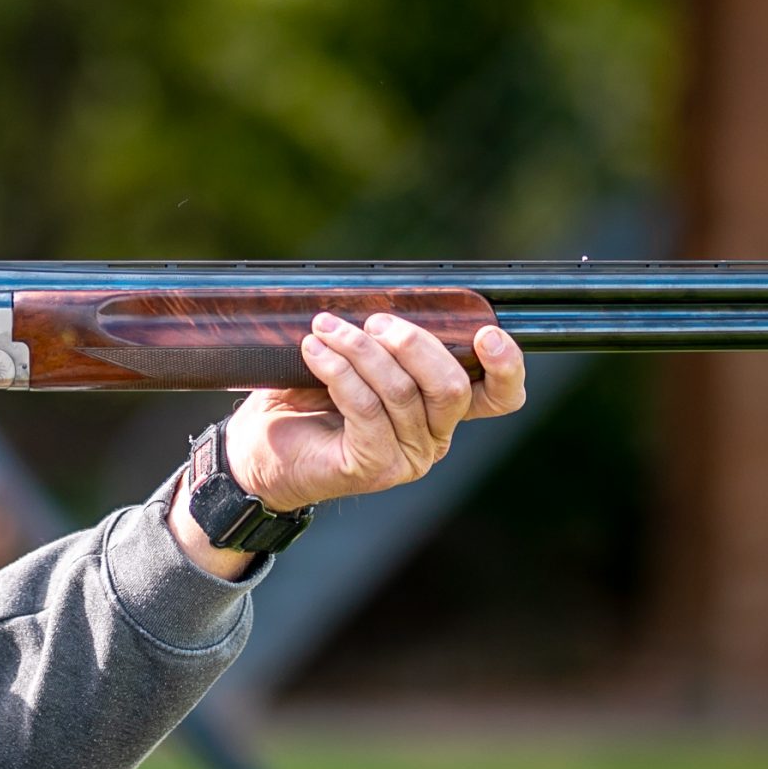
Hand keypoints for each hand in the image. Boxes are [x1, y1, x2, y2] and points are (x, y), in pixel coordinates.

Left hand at [227, 312, 527, 513]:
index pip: (499, 396)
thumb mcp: (356, 360)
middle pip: (449, 386)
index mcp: (441, 409)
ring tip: (326, 328)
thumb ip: (385, 341)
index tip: (486, 333)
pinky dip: (338, 370)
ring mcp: (406, 457)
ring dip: (360, 349)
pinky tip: (315, 351)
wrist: (261, 449)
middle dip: (412, 343)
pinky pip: (364, 407)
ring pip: (400, 392)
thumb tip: (389, 301)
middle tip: (372, 322)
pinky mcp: (373, 467)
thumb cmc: (309, 398)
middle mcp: (434, 437)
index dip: (506, 366)